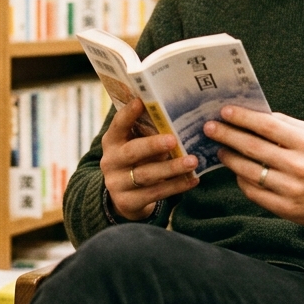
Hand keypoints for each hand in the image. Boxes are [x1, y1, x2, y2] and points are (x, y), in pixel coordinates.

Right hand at [100, 98, 199, 220]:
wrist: (123, 198)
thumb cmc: (136, 162)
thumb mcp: (134, 145)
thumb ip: (146, 133)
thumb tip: (175, 118)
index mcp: (111, 142)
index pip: (118, 125)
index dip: (128, 114)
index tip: (141, 101)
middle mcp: (110, 162)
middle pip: (132, 152)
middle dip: (153, 145)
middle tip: (173, 140)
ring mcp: (117, 184)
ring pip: (146, 175)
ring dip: (171, 168)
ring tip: (193, 161)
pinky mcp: (128, 202)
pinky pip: (156, 193)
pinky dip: (177, 186)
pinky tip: (193, 179)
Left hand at [204, 106, 303, 225]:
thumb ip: (284, 124)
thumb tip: (252, 114)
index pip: (267, 127)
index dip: (243, 118)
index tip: (224, 112)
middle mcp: (298, 166)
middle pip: (253, 148)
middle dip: (227, 135)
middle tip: (209, 128)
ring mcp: (291, 189)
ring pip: (249, 171)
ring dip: (229, 159)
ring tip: (221, 150)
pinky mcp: (285, 208)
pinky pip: (253, 192)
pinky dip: (241, 180)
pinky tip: (237, 171)